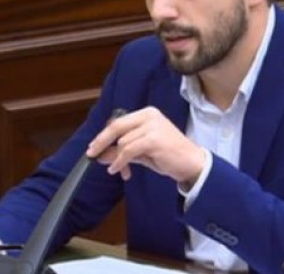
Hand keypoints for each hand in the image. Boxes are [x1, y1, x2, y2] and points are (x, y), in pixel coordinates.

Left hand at [86, 106, 205, 185]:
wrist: (191, 163)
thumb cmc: (169, 156)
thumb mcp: (141, 152)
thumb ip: (122, 151)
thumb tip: (101, 154)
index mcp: (147, 114)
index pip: (119, 122)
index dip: (104, 135)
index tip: (94, 146)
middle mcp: (149, 116)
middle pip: (116, 126)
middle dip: (101, 142)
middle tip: (92, 154)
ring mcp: (152, 126)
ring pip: (122, 142)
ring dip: (117, 159)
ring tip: (122, 170)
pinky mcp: (154, 139)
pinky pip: (128, 150)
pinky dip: (120, 161)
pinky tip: (118, 170)